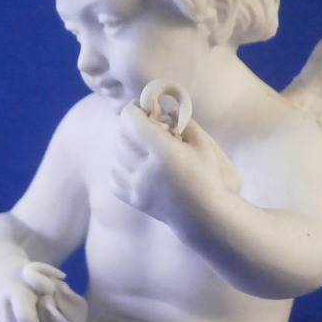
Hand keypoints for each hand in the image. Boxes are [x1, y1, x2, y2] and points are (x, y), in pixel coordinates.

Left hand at [109, 101, 240, 224]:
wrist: (205, 215)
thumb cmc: (207, 176)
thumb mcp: (202, 144)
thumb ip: (183, 121)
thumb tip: (164, 106)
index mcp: (164, 152)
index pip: (130, 120)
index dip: (133, 109)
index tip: (141, 109)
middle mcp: (148, 169)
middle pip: (121, 136)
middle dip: (130, 126)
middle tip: (142, 126)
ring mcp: (139, 187)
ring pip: (117, 157)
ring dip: (126, 147)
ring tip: (142, 147)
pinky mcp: (136, 201)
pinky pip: (114, 179)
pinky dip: (119, 169)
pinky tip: (132, 166)